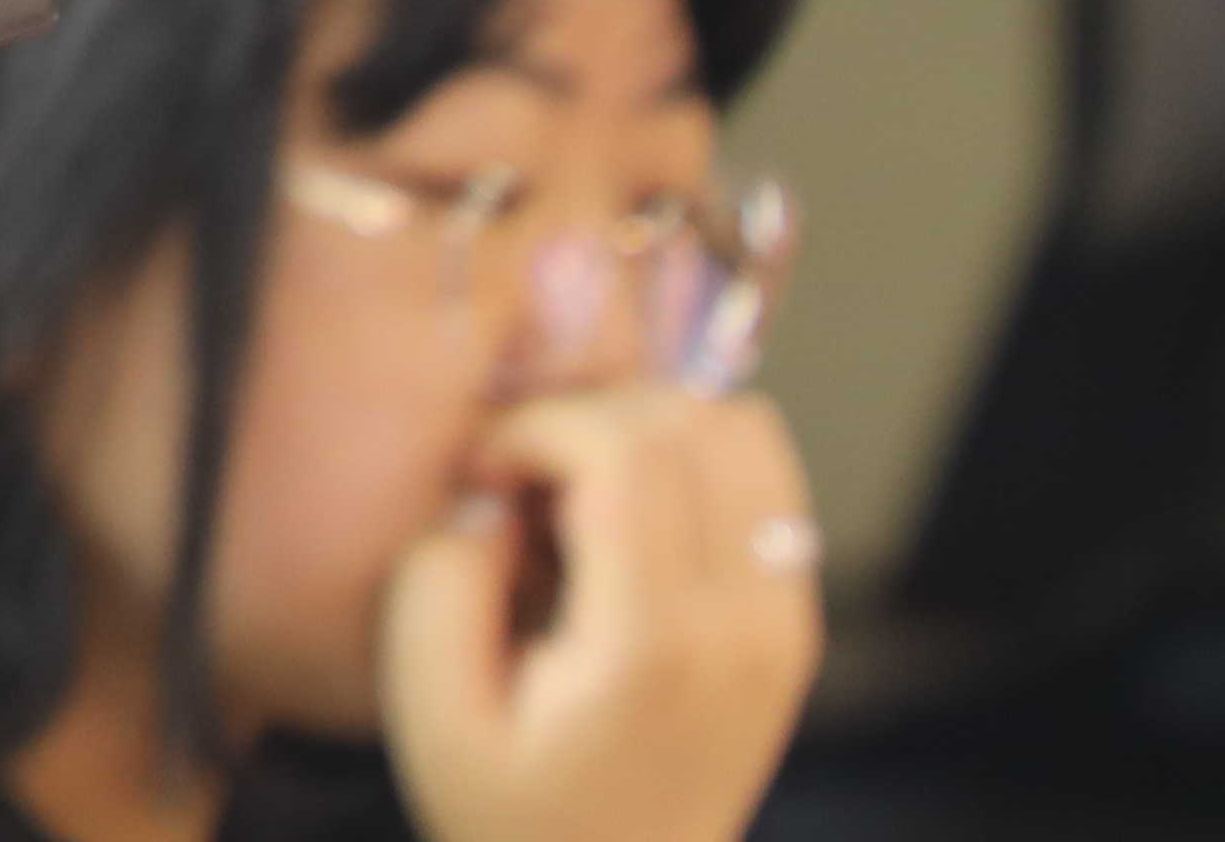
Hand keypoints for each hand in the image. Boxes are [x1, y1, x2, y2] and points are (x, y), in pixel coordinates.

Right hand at [377, 387, 821, 841]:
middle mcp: (745, 625)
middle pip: (693, 421)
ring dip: (647, 435)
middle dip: (587, 422)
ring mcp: (786, 624)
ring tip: (582, 500)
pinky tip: (630, 528)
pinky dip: (692, 469)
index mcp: (655, 645)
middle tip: (526, 491)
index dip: (539, 427)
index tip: (485, 476)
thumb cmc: (513, 815)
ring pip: (743, 432)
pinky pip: (763, 485)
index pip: (631, 448)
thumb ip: (440, 577)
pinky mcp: (794, 625)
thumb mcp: (430, 709)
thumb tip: (496, 495)